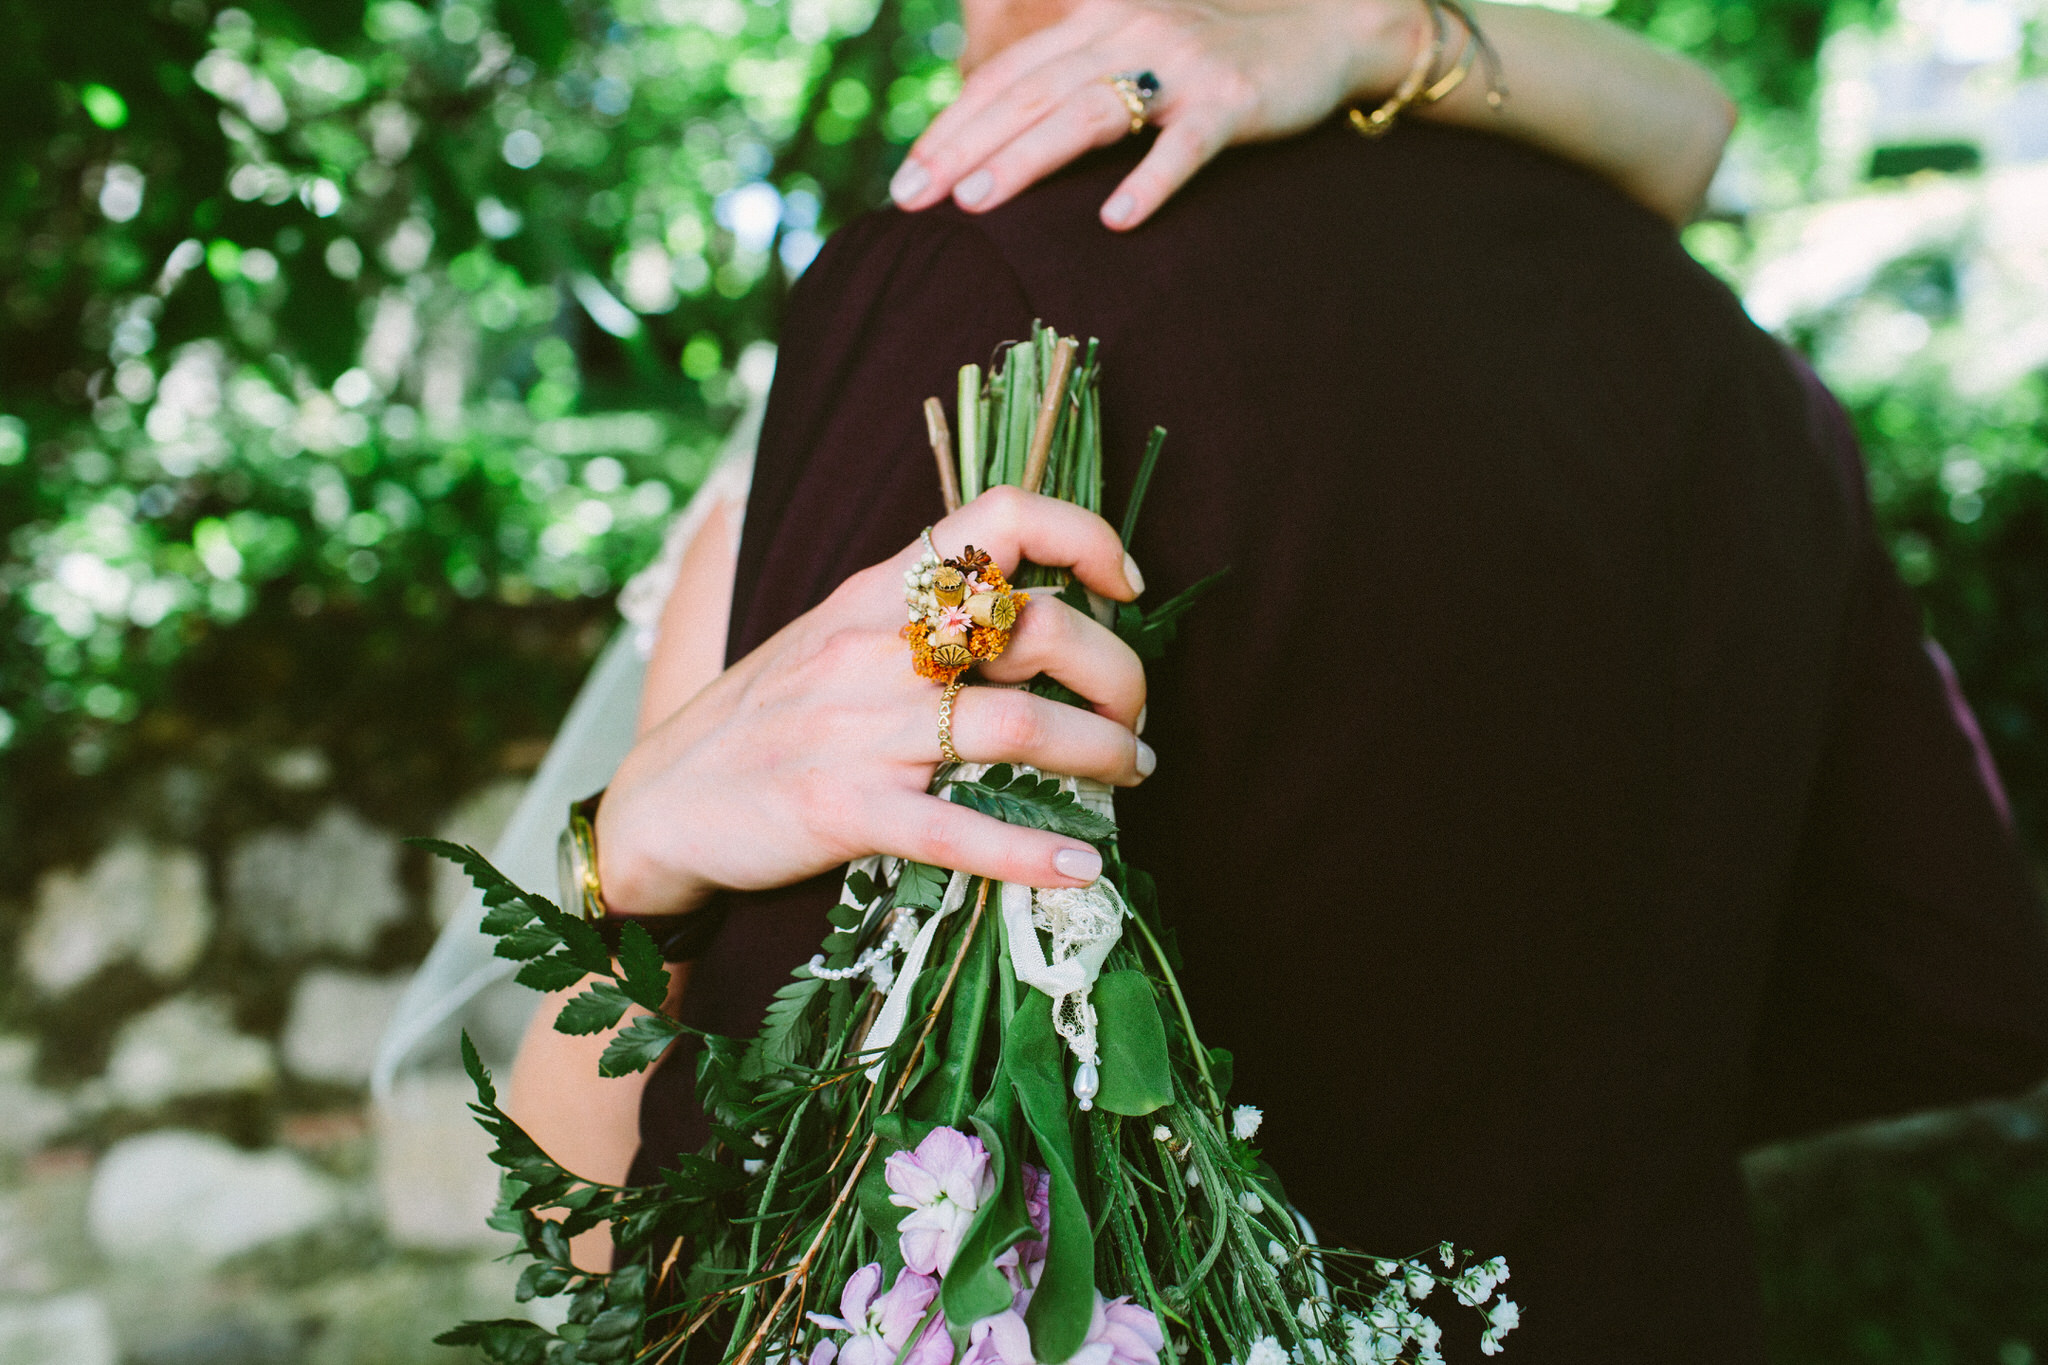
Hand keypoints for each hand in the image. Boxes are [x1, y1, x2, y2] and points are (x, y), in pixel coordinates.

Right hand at [598, 487, 1150, 916]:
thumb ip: (917, 616)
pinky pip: (960, 831)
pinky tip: (1081, 867)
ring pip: (1020, 725)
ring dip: (1102, 752)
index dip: (1083, 537)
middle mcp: (875, 646)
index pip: (999, 518)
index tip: (1123, 587)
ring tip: (1131, 774)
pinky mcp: (846, 811)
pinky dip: (1033, 854)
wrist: (657, 805)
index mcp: (876, 591)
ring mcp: (860, 729)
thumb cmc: (761, 721)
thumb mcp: (832, 636)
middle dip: (1119, 674)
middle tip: (1136, 717)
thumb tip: (1027, 614)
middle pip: (1037, 629)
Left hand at [889, 0, 1429, 229]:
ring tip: (976, 203)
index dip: (951, 126)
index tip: (905, 177)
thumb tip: (1003, 123)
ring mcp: (1180, 66)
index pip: (1006, 78)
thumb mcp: (1135, 42)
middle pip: (1028, 96)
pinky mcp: (1231, 103)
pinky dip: (1149, 182)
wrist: (1326, 28)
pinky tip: (1115, 220)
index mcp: (1097, 19)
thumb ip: (1074, 71)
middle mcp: (1128, 31)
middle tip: (912, 199)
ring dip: (1026, 160)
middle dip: (962, 149)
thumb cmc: (1219, 52)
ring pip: (1087, 116)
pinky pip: (1183, 148)